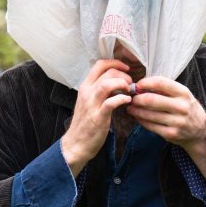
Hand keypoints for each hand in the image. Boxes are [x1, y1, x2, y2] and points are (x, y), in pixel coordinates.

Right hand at [60, 58, 133, 174]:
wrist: (75, 144)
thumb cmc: (85, 124)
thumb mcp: (89, 102)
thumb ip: (99, 91)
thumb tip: (116, 83)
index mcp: (85, 87)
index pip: (99, 64)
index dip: (115, 63)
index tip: (126, 68)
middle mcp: (87, 92)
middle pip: (107, 72)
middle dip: (123, 74)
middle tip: (130, 83)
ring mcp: (91, 104)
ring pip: (107, 83)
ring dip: (122, 84)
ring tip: (128, 90)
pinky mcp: (98, 117)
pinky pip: (111, 102)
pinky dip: (122, 99)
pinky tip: (127, 101)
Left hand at [126, 76, 205, 149]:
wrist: (200, 131)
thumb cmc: (187, 109)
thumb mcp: (182, 96)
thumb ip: (165, 90)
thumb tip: (141, 87)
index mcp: (184, 93)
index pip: (160, 83)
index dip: (145, 82)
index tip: (138, 85)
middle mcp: (181, 107)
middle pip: (152, 100)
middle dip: (137, 98)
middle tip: (132, 98)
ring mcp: (177, 122)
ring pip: (149, 114)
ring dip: (136, 110)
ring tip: (131, 108)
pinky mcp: (171, 134)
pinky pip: (151, 126)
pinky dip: (141, 120)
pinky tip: (137, 117)